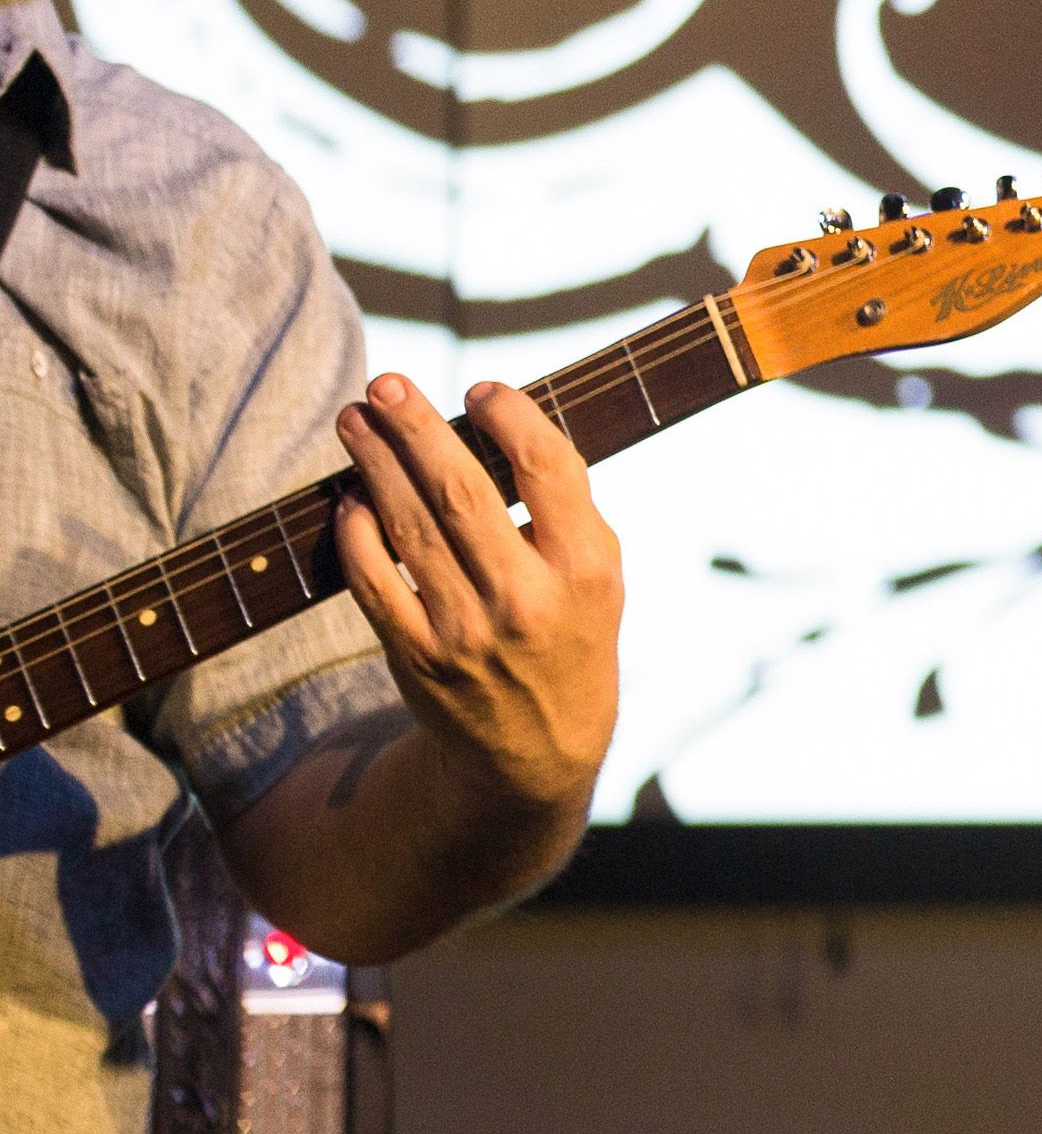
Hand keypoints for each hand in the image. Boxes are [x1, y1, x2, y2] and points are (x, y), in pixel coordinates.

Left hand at [330, 374, 623, 820]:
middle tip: (385, 383)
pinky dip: (356, 536)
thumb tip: (497, 428)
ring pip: (408, 528)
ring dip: (374, 465)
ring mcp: (465, 631)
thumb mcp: (600, 575)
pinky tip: (349, 499)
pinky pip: (373, 583)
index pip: (547, 470)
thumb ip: (563, 511)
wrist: (537, 750)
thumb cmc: (572, 636)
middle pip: (460, 491)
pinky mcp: (416, 658)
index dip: (511, 418)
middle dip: (415, 429)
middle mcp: (526, 598)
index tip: (480, 388)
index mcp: (586, 568)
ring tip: (354, 420)